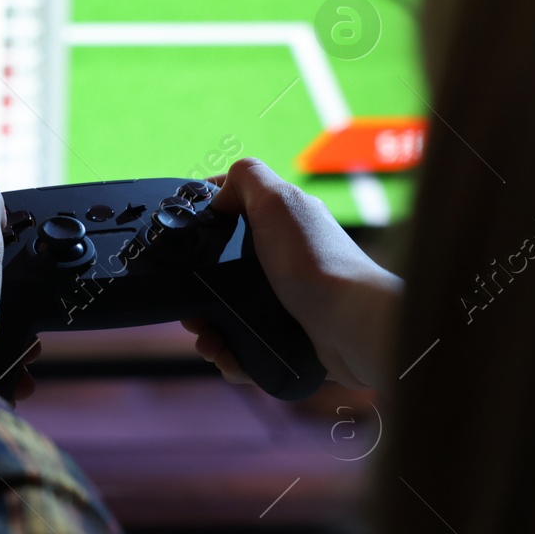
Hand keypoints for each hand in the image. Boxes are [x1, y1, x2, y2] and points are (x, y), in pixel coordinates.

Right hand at [181, 158, 402, 392]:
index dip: (203, 223)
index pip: (231, 214)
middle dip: (197, 290)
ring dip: (208, 327)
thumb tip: (219, 193)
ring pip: (228, 309)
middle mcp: (282, 259)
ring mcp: (284, 298)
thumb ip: (247, 178)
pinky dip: (230, 351)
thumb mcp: (278, 200)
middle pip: (220, 269)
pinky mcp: (287, 332)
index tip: (184, 240)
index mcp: (280, 224)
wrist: (350, 324)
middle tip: (191, 306)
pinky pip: (245, 342)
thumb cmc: (315, 261)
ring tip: (206, 340)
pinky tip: (225, 355)